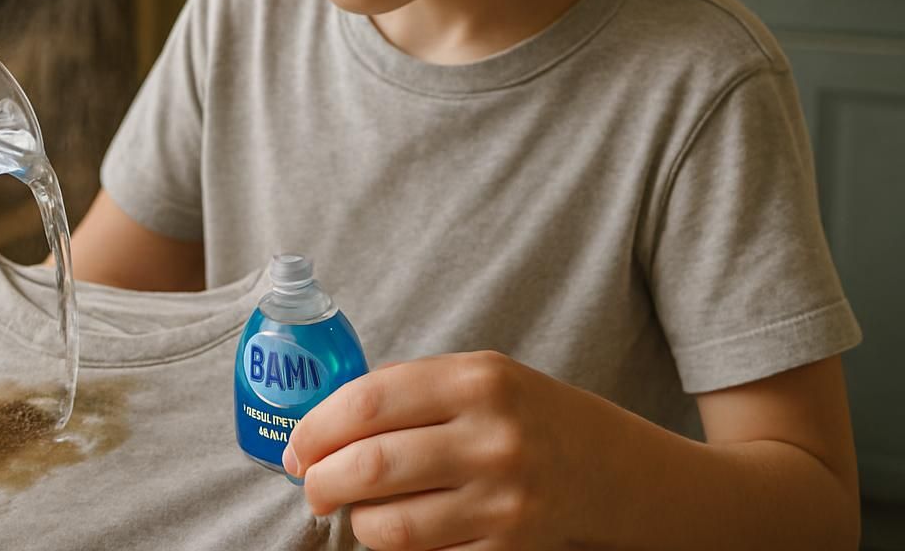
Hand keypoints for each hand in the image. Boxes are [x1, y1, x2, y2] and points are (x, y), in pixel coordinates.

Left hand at [283, 350, 619, 549]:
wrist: (611, 468)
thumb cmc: (523, 415)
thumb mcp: (476, 376)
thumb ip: (405, 391)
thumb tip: (319, 428)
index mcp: (477, 380)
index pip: (366, 403)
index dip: (315, 429)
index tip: (297, 447)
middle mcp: (493, 439)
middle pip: (370, 467)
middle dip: (321, 481)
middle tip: (311, 485)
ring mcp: (505, 502)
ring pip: (392, 526)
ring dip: (357, 521)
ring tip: (355, 508)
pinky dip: (398, 549)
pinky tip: (398, 528)